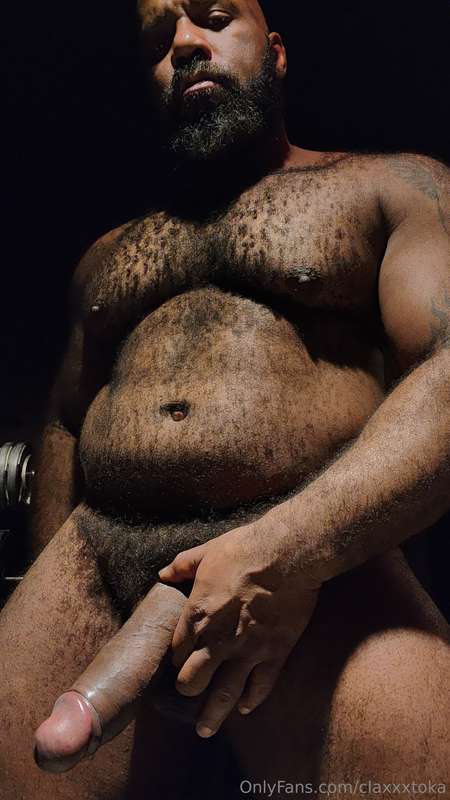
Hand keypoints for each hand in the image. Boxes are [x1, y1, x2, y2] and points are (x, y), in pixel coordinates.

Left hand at [159, 516, 321, 737]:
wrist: (287, 553)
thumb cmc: (244, 549)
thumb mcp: (206, 552)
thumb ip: (183, 565)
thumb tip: (165, 573)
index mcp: (197, 615)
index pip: (176, 651)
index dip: (175, 659)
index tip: (178, 662)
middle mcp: (217, 639)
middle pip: (192, 680)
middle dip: (188, 689)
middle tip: (189, 693)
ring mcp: (246, 650)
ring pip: (223, 695)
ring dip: (211, 716)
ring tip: (205, 730)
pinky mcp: (274, 653)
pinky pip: (260, 686)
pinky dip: (251, 700)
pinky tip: (245, 708)